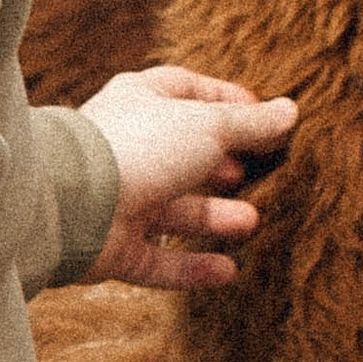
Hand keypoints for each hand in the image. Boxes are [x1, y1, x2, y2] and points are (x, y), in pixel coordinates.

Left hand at [78, 64, 296, 291]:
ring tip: (251, 221)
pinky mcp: (114, 246)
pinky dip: (193, 266)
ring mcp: (119, 199)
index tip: (263, 117)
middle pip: (183, 154)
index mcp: (141, 102)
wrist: (72, 203)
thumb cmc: (138, 147)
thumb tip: (290, 111)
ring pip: (174, 210)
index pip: (187, 91)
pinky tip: (228, 271)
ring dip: (214, 217)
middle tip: (258, 171)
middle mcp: (129, 148)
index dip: (225, 100)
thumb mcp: (208, 126)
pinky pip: (159, 259)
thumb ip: (251, 124)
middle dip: (221, 164)